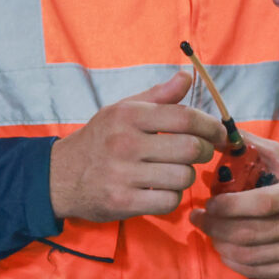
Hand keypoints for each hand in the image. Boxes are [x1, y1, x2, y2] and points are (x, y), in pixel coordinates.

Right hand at [50, 69, 225, 222]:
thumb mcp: (122, 110)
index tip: (219, 133)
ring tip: (176, 171)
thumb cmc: (99, 140)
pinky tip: (162, 189)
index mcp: (128, 115)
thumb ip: (158, 95)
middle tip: (202, 153)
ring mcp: (123, 175)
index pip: (184, 117)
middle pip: (190, 148)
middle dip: (205, 152)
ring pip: (183, 177)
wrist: (59, 176)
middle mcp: (125, 143)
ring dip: (187, 176)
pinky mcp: (122, 202)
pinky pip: (169, 201)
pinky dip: (173, 197)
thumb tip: (187, 76)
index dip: (210, 126)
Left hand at [193, 134, 278, 278]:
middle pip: (250, 233)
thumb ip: (249, 145)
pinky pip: (257, 270)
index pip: (261, 204)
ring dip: (220, 244)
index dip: (230, 207)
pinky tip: (225, 248)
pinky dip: (234, 261)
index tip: (208, 203)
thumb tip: (213, 132)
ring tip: (209, 231)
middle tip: (198, 218)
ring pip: (249, 255)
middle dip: (216, 227)